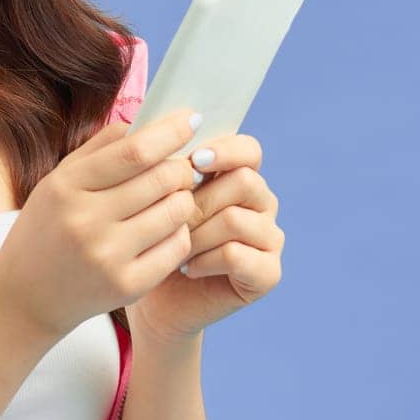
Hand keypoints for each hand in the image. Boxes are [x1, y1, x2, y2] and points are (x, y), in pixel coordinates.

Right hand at [0, 110, 202, 341]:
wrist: (26, 296)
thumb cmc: (48, 229)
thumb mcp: (58, 181)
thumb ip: (100, 148)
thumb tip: (149, 121)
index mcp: (66, 187)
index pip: (134, 151)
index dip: (170, 132)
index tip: (191, 118)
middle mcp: (85, 221)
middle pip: (162, 179)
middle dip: (183, 168)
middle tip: (183, 168)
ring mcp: (107, 256)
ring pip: (176, 212)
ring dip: (184, 199)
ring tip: (172, 198)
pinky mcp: (127, 286)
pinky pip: (177, 247)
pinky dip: (180, 232)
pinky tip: (167, 229)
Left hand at [124, 132, 283, 345]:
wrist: (151, 295)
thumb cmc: (150, 237)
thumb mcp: (154, 193)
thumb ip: (164, 159)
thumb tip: (158, 124)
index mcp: (240, 176)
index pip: (249, 149)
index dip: (224, 151)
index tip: (193, 159)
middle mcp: (262, 203)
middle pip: (244, 181)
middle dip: (200, 200)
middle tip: (172, 219)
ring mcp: (269, 239)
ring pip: (236, 219)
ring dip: (197, 233)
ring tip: (173, 246)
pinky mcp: (268, 273)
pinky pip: (237, 255)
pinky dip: (205, 260)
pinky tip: (186, 268)